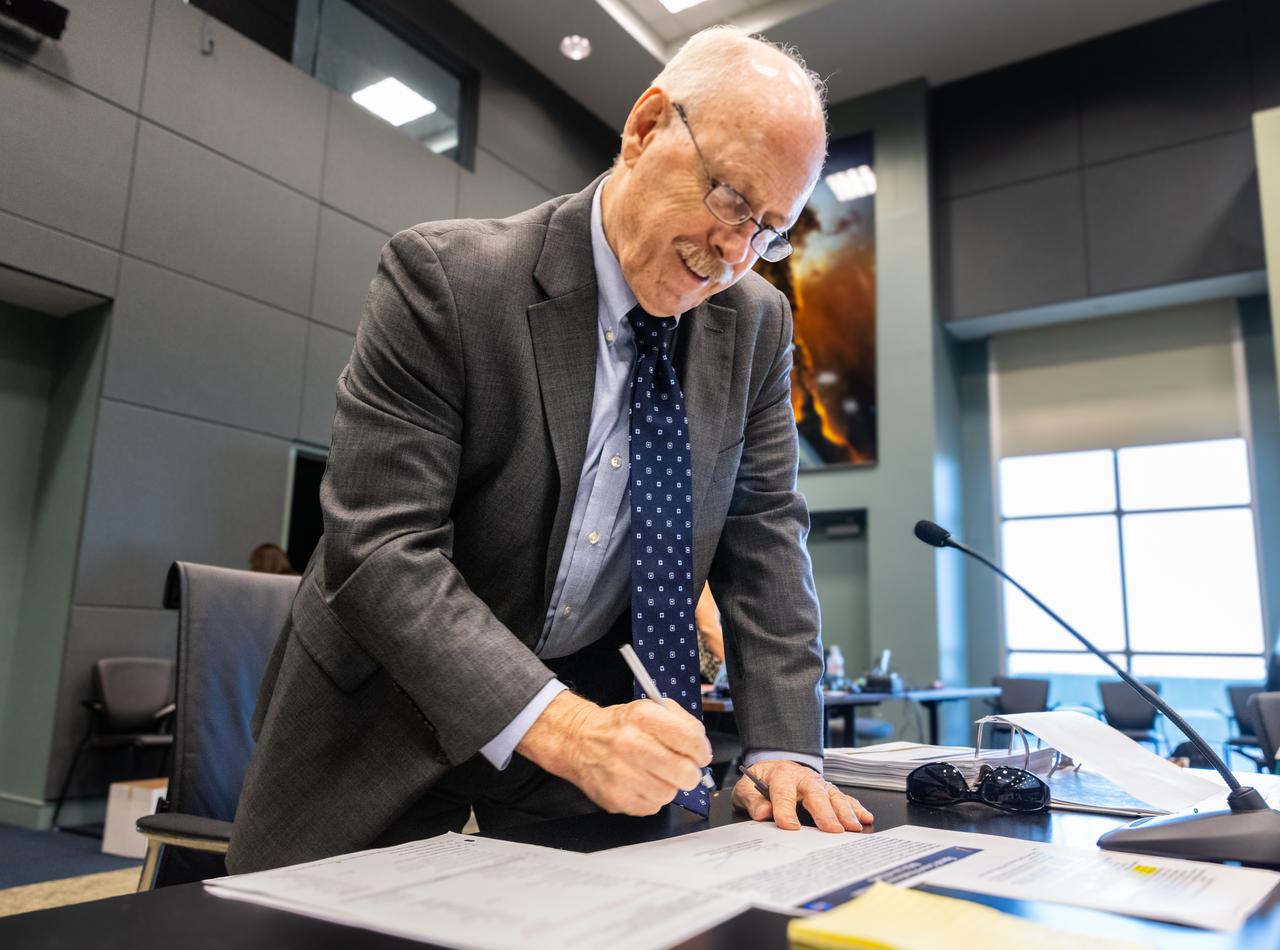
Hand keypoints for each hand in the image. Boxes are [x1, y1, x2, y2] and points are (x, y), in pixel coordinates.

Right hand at [517, 691, 711, 815]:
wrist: (579, 741)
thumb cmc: (620, 727)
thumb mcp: (649, 708)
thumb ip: (681, 722)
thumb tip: (701, 747)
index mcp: (643, 716)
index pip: (691, 739)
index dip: (701, 750)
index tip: (700, 754)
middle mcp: (631, 744)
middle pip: (686, 773)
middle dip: (690, 773)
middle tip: (682, 769)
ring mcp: (622, 774)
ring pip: (671, 793)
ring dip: (668, 785)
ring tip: (655, 773)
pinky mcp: (616, 798)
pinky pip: (653, 806)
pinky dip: (652, 797)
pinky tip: (641, 782)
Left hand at [732, 760, 872, 832]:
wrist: (775, 765)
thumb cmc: (762, 780)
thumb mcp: (746, 787)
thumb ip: (752, 800)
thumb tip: (762, 813)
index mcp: (780, 776)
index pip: (783, 794)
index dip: (785, 810)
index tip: (789, 827)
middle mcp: (803, 778)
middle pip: (815, 794)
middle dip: (825, 812)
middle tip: (832, 830)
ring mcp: (818, 784)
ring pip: (833, 796)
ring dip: (845, 811)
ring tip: (853, 827)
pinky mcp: (828, 790)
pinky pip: (844, 798)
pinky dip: (856, 807)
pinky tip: (865, 818)